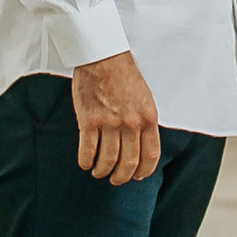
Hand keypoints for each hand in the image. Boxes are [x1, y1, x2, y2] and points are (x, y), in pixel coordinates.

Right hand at [72, 48, 160, 185]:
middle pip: (129, 163)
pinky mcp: (89, 120)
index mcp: (148, 118)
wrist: (103, 56)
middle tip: (115, 179)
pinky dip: (86, 161)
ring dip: (102, 171)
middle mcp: (131, 123)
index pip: (150, 156)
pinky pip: (87, 151)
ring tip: (98, 172)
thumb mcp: (145, 98)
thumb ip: (144, 121)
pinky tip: (85, 162)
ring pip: (108, 161)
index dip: (143, 172)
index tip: (136, 176)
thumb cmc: (124, 75)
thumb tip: (142, 145)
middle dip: (121, 177)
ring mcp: (109, 122)